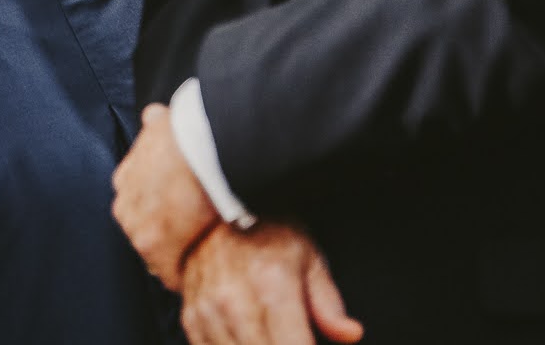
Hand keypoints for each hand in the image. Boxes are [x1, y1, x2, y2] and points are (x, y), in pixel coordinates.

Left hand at [112, 103, 220, 289]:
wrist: (202, 143)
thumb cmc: (190, 132)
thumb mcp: (165, 122)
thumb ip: (156, 124)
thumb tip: (153, 115)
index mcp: (126, 178)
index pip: (141, 205)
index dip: (163, 213)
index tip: (181, 216)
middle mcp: (123, 202)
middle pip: (146, 229)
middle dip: (168, 236)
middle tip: (194, 239)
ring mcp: (134, 224)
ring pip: (156, 251)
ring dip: (177, 254)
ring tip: (200, 255)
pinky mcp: (152, 245)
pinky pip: (169, 271)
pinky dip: (183, 273)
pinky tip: (200, 270)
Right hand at [179, 222, 362, 344]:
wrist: (213, 213)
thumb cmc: (265, 233)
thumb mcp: (308, 258)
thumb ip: (329, 303)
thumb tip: (350, 333)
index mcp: (272, 286)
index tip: (312, 344)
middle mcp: (236, 301)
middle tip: (296, 339)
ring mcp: (209, 312)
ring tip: (274, 337)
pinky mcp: (193, 319)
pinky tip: (250, 339)